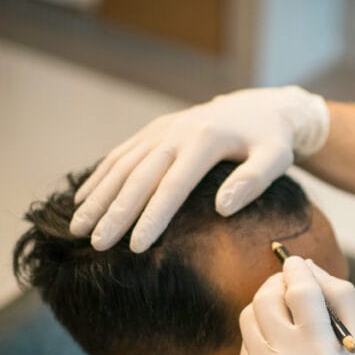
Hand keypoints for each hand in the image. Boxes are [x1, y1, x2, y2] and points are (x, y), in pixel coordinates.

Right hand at [70, 86, 328, 251]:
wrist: (260, 107)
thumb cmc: (271, 140)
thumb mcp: (276, 157)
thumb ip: (254, 181)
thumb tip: (222, 208)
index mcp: (205, 141)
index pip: (173, 186)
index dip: (152, 217)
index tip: (135, 247)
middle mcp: (177, 133)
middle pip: (139, 177)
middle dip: (115, 212)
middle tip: (95, 244)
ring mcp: (161, 130)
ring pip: (122, 165)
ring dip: (97, 196)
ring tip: (78, 228)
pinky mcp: (153, 131)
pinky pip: (120, 154)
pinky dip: (99, 176)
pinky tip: (82, 199)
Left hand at [236, 257, 354, 354]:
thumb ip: (342, 296)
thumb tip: (308, 266)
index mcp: (321, 351)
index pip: (299, 290)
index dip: (296, 269)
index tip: (296, 262)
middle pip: (266, 299)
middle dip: (277, 282)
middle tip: (289, 283)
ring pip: (249, 317)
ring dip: (265, 305)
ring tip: (284, 312)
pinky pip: (246, 344)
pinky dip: (262, 335)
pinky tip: (282, 347)